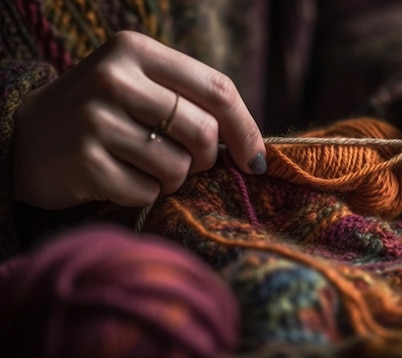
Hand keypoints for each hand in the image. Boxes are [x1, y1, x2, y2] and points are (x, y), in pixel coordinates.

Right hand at [13, 31, 265, 209]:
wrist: (23, 140)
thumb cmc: (100, 115)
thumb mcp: (139, 87)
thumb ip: (190, 101)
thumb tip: (252, 147)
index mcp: (135, 51)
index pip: (218, 89)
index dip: (246, 128)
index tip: (256, 159)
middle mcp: (114, 79)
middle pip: (204, 131)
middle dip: (205, 159)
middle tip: (186, 163)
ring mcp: (95, 120)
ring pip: (178, 167)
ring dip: (172, 179)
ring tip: (142, 167)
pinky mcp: (84, 161)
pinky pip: (147, 192)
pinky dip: (142, 194)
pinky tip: (117, 179)